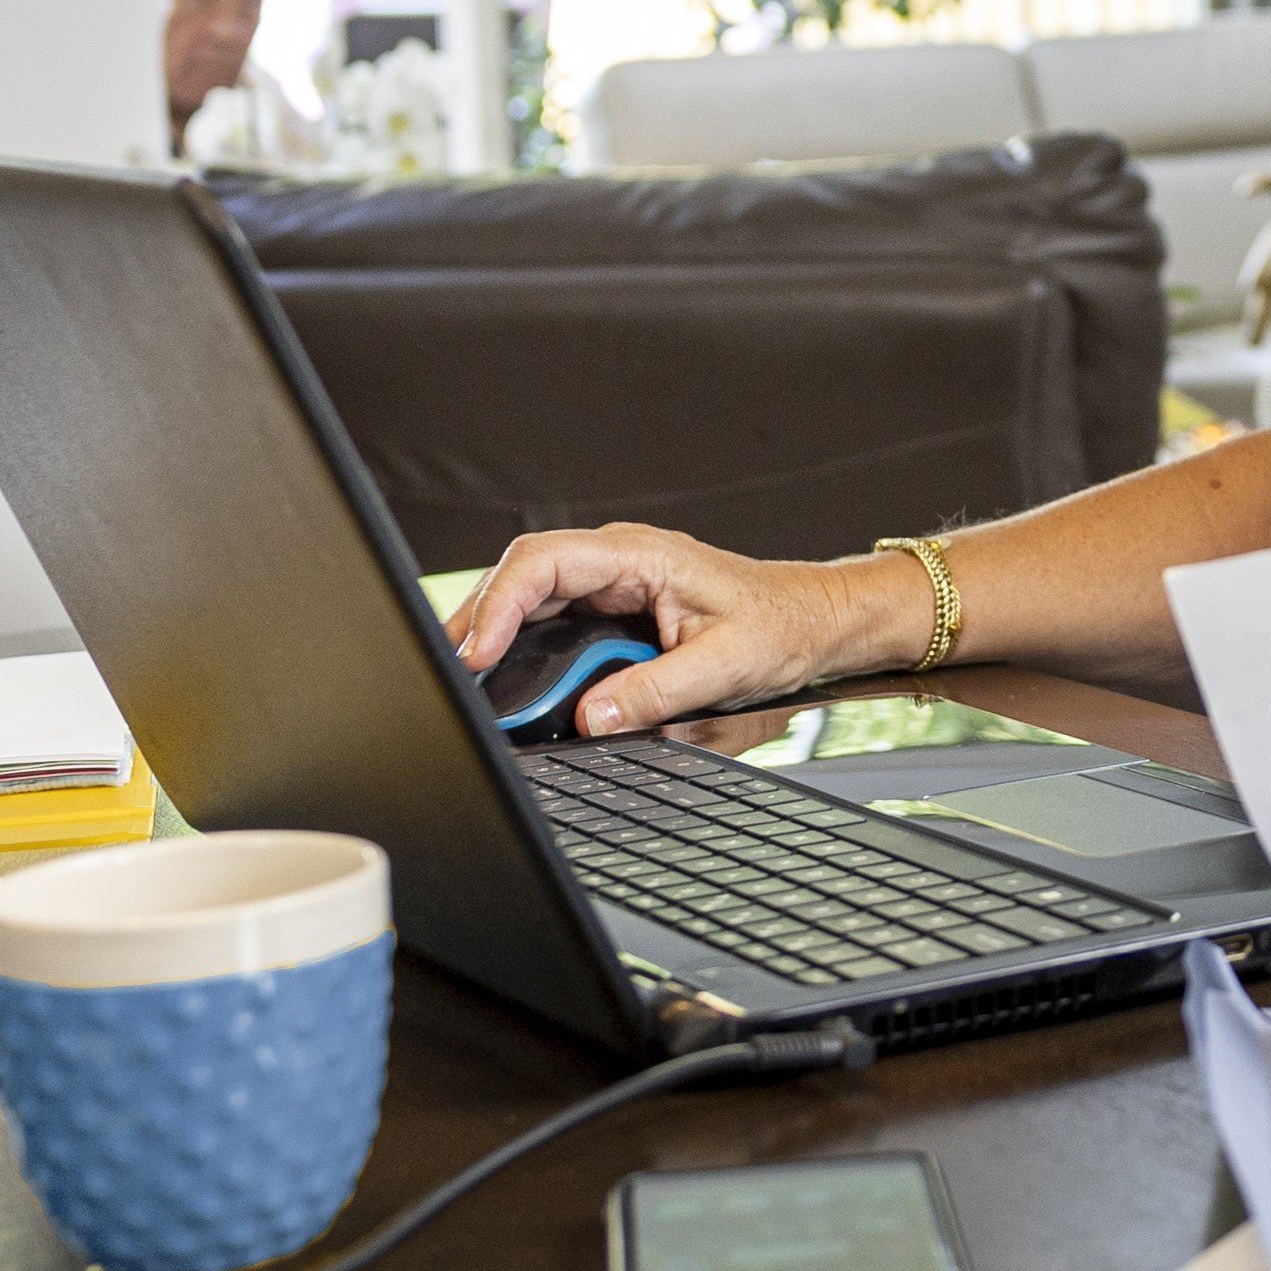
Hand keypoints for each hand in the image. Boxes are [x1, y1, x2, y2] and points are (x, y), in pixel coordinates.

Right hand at [445, 524, 903, 736]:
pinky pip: (554, 625)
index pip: (543, 562)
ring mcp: (612, 586)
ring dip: (496, 635)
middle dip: (479, 621)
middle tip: (453, 676)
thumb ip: (660, 691)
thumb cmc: (783, 625)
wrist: (817, 621)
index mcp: (639, 554)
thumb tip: (594, 717)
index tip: (477, 653)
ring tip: (466, 681)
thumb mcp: (727, 664)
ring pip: (531, 601)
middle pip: (522, 578)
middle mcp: (617, 561)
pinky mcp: (614, 613)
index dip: (499, 605)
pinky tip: (506, 681)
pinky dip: (524, 651)